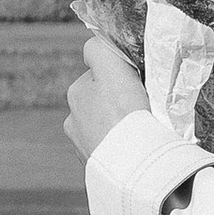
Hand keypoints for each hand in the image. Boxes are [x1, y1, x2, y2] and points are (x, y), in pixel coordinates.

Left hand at [65, 33, 149, 161]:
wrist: (132, 164)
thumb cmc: (124, 112)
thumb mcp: (111, 65)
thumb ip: (99, 48)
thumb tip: (94, 45)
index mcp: (75, 94)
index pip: (98, 77)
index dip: (118, 78)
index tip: (134, 85)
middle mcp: (73, 122)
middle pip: (101, 104)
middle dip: (117, 105)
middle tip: (140, 109)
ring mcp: (84, 148)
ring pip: (106, 129)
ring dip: (120, 128)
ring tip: (140, 132)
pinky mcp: (98, 169)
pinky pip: (113, 153)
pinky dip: (122, 149)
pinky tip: (136, 150)